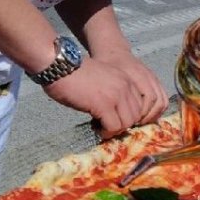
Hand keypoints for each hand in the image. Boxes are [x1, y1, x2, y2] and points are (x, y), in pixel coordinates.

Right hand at [42, 57, 164, 138]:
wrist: (61, 67)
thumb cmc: (74, 74)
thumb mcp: (102, 81)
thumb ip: (112, 94)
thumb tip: (115, 115)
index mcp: (125, 79)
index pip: (139, 105)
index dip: (127, 116)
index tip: (114, 119)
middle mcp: (125, 87)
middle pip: (135, 116)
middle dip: (122, 124)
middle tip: (106, 125)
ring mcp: (116, 96)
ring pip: (127, 123)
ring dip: (114, 129)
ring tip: (101, 127)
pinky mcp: (104, 105)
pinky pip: (113, 127)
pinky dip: (106, 132)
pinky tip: (96, 127)